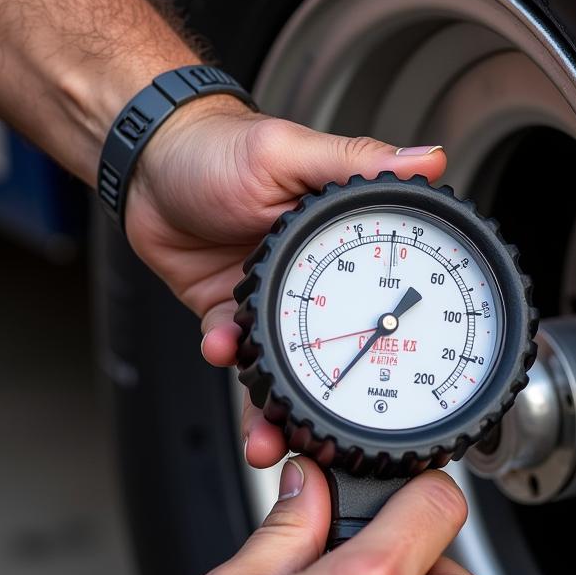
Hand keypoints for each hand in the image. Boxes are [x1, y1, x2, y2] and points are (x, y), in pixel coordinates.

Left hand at [123, 97, 446, 467]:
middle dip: (336, 390)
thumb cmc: (217, 146)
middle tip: (330, 428)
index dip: (391, 329)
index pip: (380, 285)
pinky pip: (234, 352)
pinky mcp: (226, 311)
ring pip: (286, 361)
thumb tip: (429, 159)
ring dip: (278, 400)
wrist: (145, 162)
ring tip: (273, 428)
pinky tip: (223, 354)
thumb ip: (357, 160)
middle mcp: (310, 271)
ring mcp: (269, 296)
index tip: (398, 369)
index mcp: (336, 233)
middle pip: (338, 339)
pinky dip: (231, 365)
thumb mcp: (290, 151)